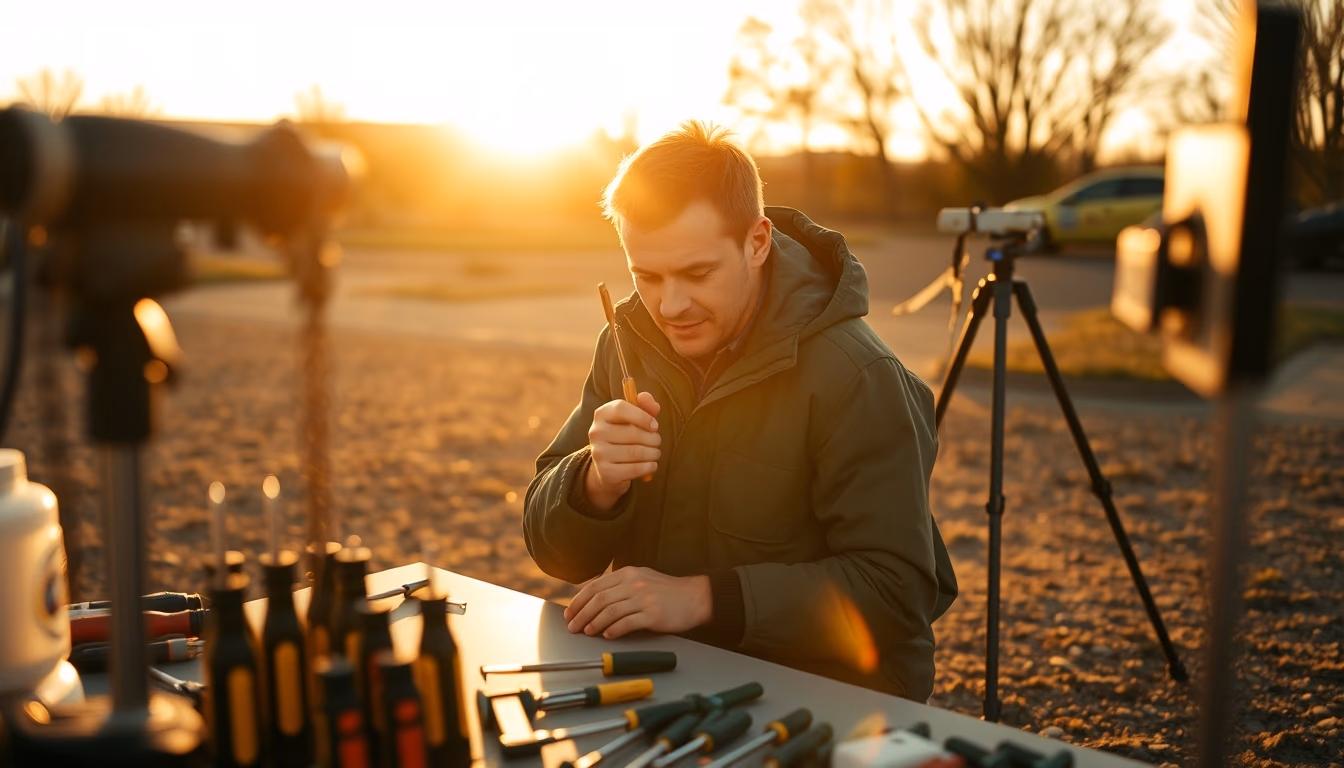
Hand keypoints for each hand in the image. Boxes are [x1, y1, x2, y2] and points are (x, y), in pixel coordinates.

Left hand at [564, 567, 710, 638]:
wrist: (696, 597)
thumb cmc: (669, 591)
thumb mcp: (643, 578)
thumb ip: (621, 585)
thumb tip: (596, 598)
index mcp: (628, 573)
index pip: (595, 586)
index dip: (579, 600)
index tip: (570, 613)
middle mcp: (633, 583)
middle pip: (599, 599)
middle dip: (581, 614)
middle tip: (573, 626)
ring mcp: (643, 598)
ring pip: (609, 611)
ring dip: (594, 623)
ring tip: (587, 632)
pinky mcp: (652, 614)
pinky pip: (627, 623)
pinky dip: (613, 630)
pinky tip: (607, 635)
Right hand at [584, 392, 660, 511]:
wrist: (608, 469)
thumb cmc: (625, 438)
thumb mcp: (634, 420)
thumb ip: (644, 406)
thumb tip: (645, 397)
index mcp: (602, 414)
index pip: (621, 408)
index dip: (643, 416)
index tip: (655, 426)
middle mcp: (596, 432)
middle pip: (633, 432)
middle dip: (653, 438)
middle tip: (656, 442)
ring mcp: (599, 453)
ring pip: (636, 452)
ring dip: (653, 453)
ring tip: (655, 453)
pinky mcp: (606, 472)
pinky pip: (635, 469)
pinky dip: (649, 467)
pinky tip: (651, 465)